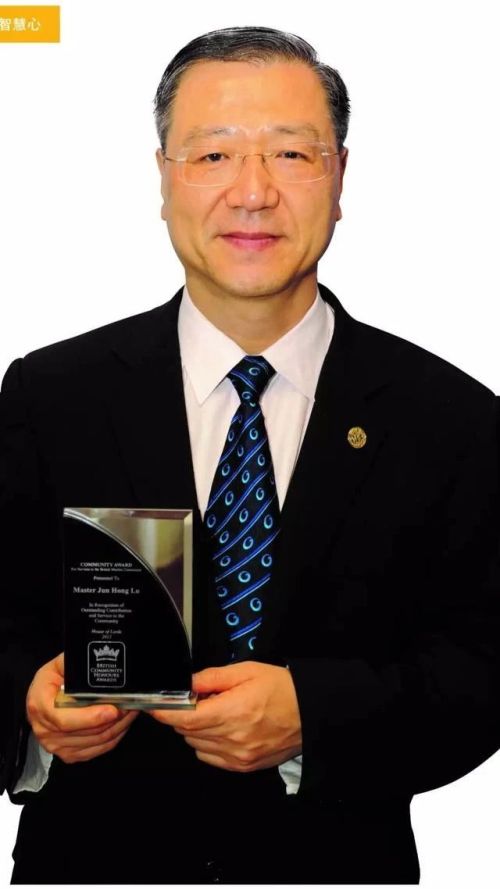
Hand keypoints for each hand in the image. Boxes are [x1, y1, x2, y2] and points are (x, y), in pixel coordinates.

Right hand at [26, 653, 138, 763]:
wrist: (42, 696)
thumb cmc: (53, 678)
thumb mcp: (60, 664)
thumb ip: (76, 665)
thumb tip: (98, 665)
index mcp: (40, 705)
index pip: (65, 720)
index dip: (91, 717)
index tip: (113, 710)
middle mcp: (45, 729)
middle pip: (86, 733)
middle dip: (113, 719)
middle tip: (131, 704)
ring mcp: (56, 745)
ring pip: (96, 742)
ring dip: (118, 727)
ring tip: (130, 711)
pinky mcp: (68, 754)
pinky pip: (97, 750)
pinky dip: (114, 737)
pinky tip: (122, 723)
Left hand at [149, 661, 301, 771]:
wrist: (310, 712)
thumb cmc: (283, 689)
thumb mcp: (246, 671)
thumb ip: (212, 677)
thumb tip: (188, 683)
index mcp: (233, 711)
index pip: (185, 719)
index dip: (165, 713)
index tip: (155, 706)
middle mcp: (234, 738)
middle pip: (187, 732)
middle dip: (185, 715)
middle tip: (200, 700)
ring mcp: (238, 756)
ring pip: (196, 745)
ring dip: (196, 730)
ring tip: (217, 713)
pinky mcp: (243, 766)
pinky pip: (210, 757)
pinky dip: (208, 744)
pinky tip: (222, 729)